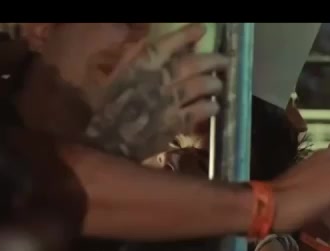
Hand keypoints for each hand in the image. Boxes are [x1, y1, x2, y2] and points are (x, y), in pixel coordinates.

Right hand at [84, 23, 225, 160]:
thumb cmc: (104, 106)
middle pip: (190, 65)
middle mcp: (155, 81)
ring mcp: (165, 104)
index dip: (185, 35)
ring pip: (197, 88)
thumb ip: (134, 58)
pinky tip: (214, 107)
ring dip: (212, 84)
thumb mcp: (114, 75)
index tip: (201, 29)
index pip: (165, 44)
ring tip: (219, 84)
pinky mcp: (171, 125)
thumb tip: (153, 42)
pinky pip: (197, 113)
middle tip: (225, 60)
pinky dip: (208, 108)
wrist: (104, 142)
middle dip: (210, 60)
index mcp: (138, 66)